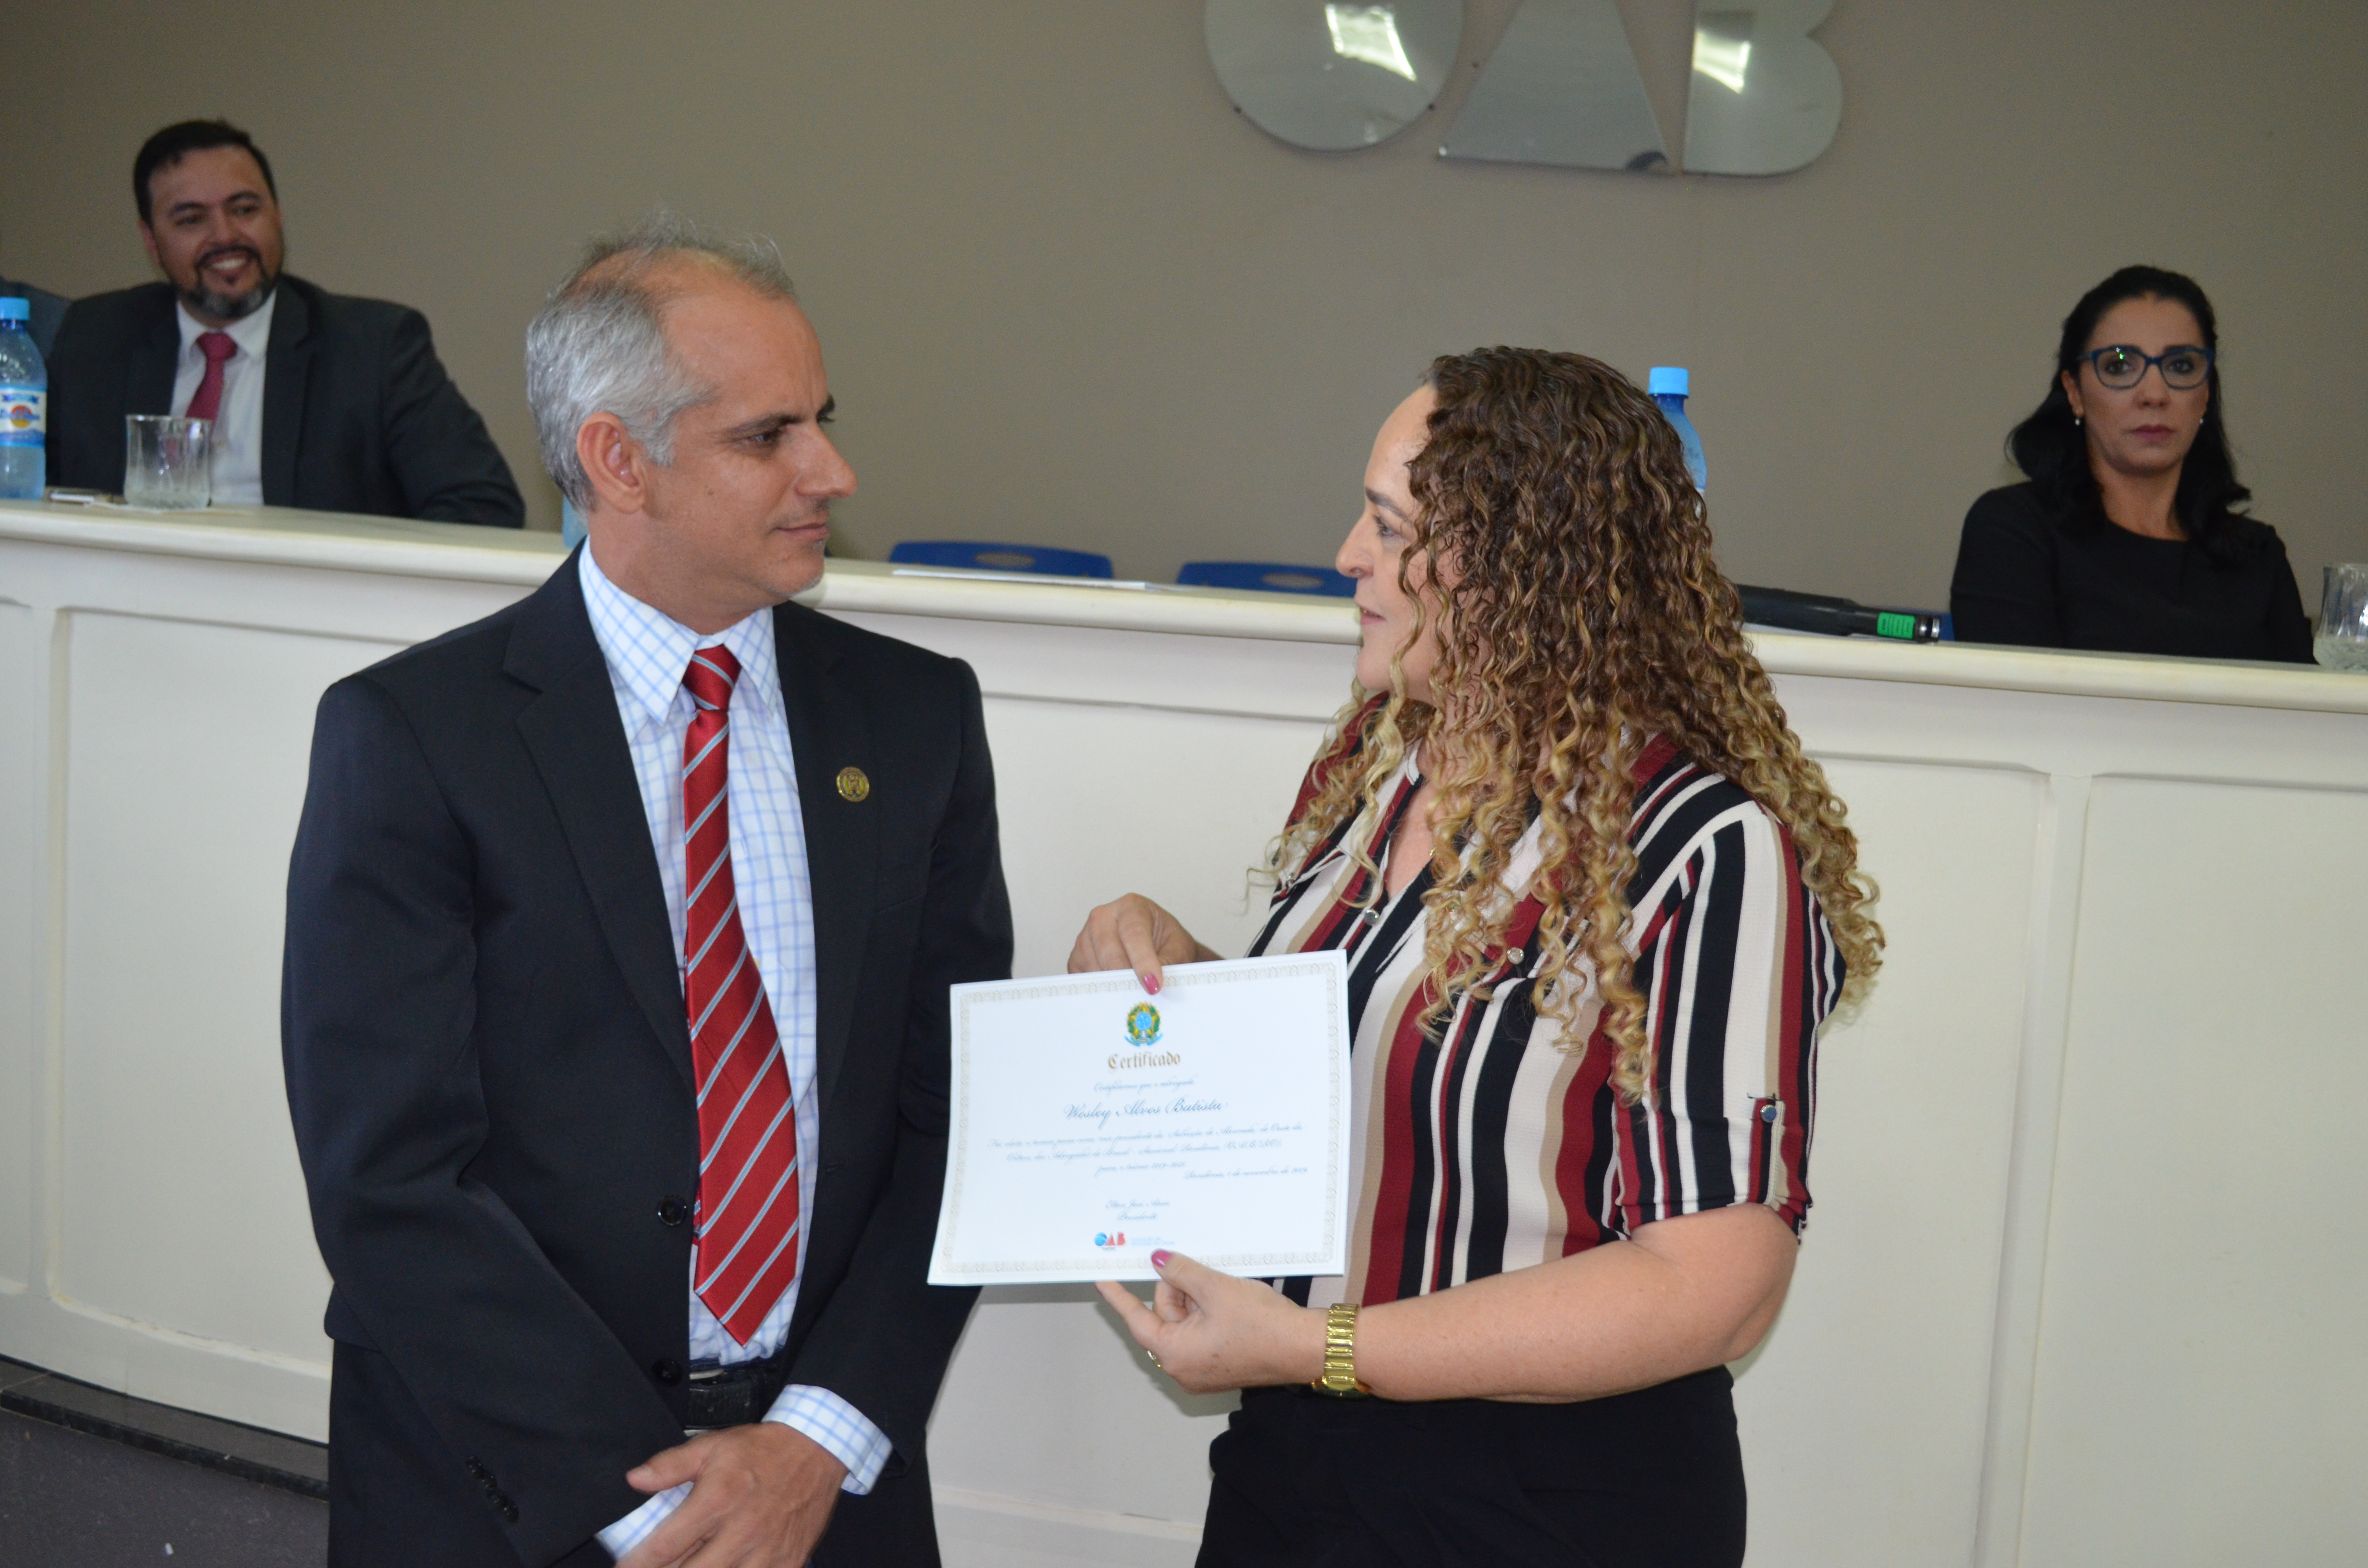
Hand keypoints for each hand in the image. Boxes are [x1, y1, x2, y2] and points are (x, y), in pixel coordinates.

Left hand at [616, 1422, 845, 1567]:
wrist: (818, 1450)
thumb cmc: (763, 1450)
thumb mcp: (712, 1446)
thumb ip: (670, 1465)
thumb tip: (634, 1480)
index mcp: (717, 1501)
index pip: (664, 1547)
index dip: (636, 1565)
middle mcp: (740, 1532)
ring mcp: (766, 1553)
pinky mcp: (787, 1564)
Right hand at [1067, 894, 1218, 992]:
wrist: (1158, 947)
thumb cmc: (1167, 943)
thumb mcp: (1179, 949)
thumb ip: (1169, 962)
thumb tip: (1153, 983)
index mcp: (1131, 907)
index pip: (1134, 933)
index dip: (1144, 962)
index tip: (1154, 985)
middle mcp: (1103, 917)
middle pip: (1109, 951)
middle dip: (1126, 978)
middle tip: (1142, 998)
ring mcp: (1086, 938)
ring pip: (1095, 968)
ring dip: (1113, 986)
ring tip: (1132, 997)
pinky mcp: (1077, 959)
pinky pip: (1083, 979)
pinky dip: (1099, 990)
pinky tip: (1116, 994)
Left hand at [1095, 1250, 1327, 1395]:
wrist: (1304, 1348)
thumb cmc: (1261, 1323)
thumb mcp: (1215, 1289)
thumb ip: (1180, 1272)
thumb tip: (1157, 1261)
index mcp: (1175, 1353)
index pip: (1136, 1319)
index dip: (1119, 1297)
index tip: (1102, 1281)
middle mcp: (1183, 1369)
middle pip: (1163, 1318)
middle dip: (1178, 1291)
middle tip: (1197, 1271)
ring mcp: (1202, 1371)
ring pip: (1183, 1324)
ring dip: (1195, 1300)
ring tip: (1220, 1286)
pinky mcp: (1219, 1367)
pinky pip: (1200, 1335)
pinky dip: (1206, 1314)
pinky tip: (1225, 1299)